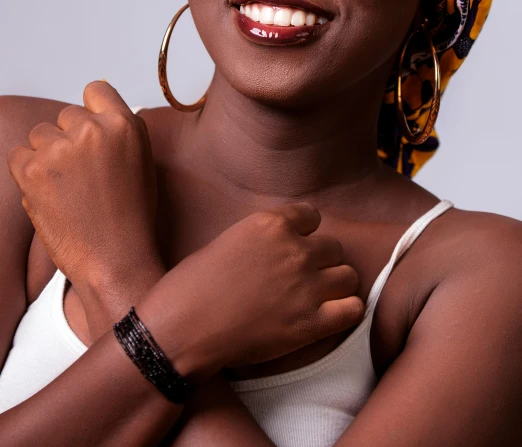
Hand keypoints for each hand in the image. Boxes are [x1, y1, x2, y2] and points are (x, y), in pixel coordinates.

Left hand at [7, 81, 163, 302]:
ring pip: (40, 134)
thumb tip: (93, 111)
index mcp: (125, 124)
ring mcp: (60, 149)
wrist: (114, 258)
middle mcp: (92, 130)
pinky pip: (18, 155)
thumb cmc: (130, 216)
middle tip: (81, 174)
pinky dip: (27, 173)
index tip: (88, 131)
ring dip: (47, 156)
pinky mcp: (32, 170)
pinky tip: (49, 195)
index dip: (90, 112)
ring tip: (66, 188)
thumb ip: (119, 130)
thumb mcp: (141, 160)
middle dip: (69, 139)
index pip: (95, 90)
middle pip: (66, 115)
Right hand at [138, 202, 363, 381]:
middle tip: (303, 278)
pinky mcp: (311, 323)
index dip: (305, 233)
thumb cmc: (193, 285)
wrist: (183, 328)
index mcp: (271, 224)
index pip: (312, 216)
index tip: (295, 247)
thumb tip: (283, 244)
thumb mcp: (228, 240)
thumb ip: (264, 239)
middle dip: (321, 261)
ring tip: (317, 298)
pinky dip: (345, 311)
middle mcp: (294, 250)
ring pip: (348, 276)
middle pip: (334, 247)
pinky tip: (328, 316)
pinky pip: (353, 309)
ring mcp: (306, 286)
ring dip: (335, 286)